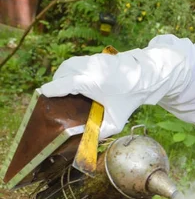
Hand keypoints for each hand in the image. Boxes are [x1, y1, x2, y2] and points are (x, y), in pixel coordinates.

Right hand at [40, 35, 193, 139]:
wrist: (146, 78)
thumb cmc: (130, 98)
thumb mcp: (117, 120)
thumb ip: (102, 131)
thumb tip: (88, 140)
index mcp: (91, 82)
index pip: (64, 83)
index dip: (52, 90)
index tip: (43, 95)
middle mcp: (89, 68)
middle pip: (63, 73)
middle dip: (57, 84)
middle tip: (58, 98)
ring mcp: (92, 61)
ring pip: (68, 65)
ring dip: (63, 76)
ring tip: (65, 90)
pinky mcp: (95, 57)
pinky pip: (76, 63)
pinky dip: (72, 71)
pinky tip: (76, 83)